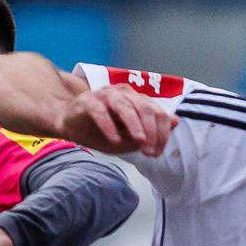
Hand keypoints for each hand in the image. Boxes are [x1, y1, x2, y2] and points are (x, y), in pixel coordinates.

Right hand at [57, 84, 174, 156]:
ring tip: (139, 143)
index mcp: (136, 99)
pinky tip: (114, 140)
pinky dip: (109, 126)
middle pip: (145, 108)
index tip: (157, 152)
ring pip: (125, 106)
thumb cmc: (100, 129)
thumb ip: (151, 129)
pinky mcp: (88, 100)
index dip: (161, 133)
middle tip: (150, 152)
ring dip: (134, 126)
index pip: (157, 113)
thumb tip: (176, 121)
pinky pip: (100, 111)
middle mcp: (124, 93)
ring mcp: (105, 95)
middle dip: (151, 132)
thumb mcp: (128, 135)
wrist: (69, 123)